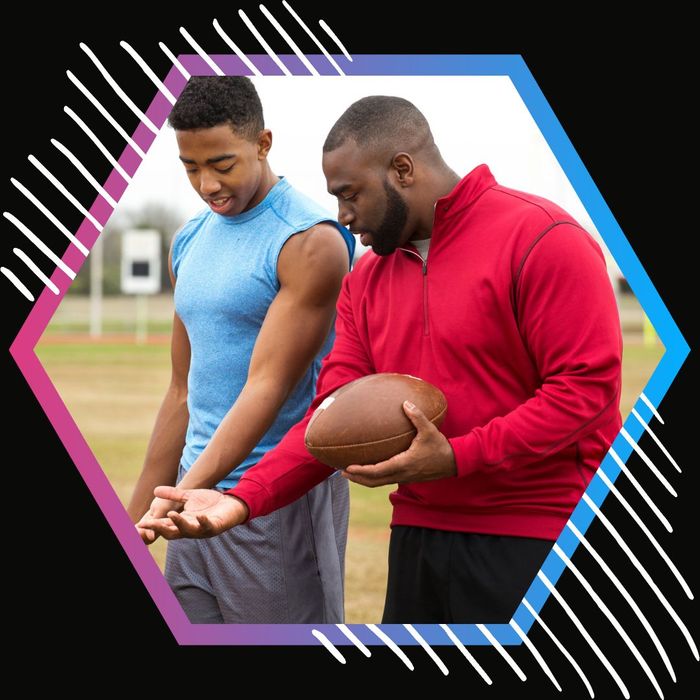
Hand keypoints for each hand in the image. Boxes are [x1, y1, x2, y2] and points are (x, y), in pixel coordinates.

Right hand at [137, 486, 248, 539]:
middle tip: (149, 524)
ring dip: (180, 524)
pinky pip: (209, 526)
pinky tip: (200, 516)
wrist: (231, 504)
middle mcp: (190, 529)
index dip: (152, 526)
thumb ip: (173, 495)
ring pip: (188, 530)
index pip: (164, 527)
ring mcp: (203, 529)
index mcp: (182, 523)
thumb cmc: (209, 503)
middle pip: (172, 532)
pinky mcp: (215, 526)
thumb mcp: (188, 496)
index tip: (139, 524)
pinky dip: (204, 522)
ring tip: (172, 515)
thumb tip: (155, 490)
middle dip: (160, 528)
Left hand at [342, 401, 456, 486]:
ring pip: (379, 483)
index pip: (377, 471)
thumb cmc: (440, 447)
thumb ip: (417, 416)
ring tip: (351, 473)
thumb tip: (405, 403)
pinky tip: (371, 469)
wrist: (454, 463)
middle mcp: (401, 474)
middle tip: (342, 472)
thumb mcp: (429, 430)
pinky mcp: (407, 478)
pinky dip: (375, 478)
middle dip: (357, 478)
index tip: (348, 468)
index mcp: (403, 464)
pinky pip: (386, 480)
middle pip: (374, 482)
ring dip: (364, 480)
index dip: (361, 471)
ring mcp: (404, 478)